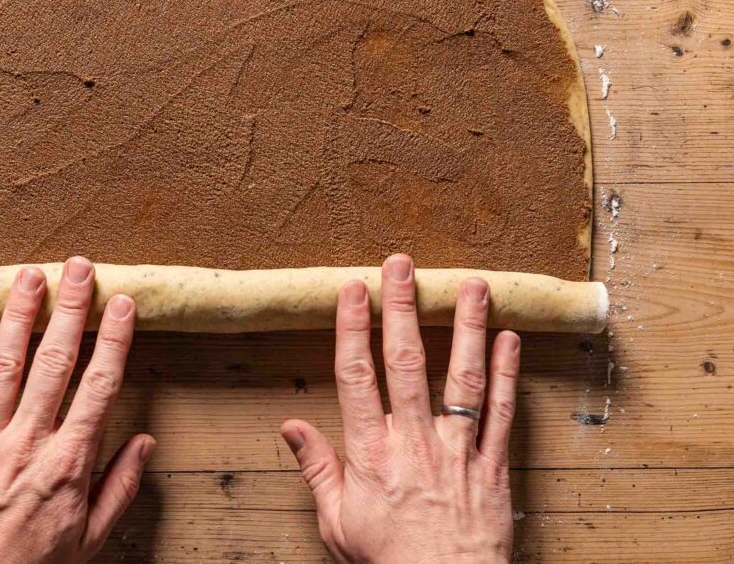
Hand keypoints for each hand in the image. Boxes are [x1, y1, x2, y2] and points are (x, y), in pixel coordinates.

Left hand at [0, 258, 153, 563]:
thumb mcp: (90, 538)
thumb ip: (120, 486)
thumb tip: (146, 442)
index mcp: (69, 462)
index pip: (99, 386)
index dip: (113, 339)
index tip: (121, 304)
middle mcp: (29, 440)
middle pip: (55, 362)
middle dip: (69, 309)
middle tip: (79, 267)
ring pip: (6, 364)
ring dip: (19, 314)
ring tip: (29, 274)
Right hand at [281, 254, 518, 562]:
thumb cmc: (387, 562)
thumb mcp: (336, 522)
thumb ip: (317, 468)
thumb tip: (291, 427)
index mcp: (371, 453)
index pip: (357, 377)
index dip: (353, 329)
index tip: (352, 289)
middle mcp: (414, 443)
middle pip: (408, 363)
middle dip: (403, 309)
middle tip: (402, 265)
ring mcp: (457, 451)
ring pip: (462, 378)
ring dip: (465, 327)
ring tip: (470, 284)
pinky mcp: (493, 466)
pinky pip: (503, 414)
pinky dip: (508, 374)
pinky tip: (509, 338)